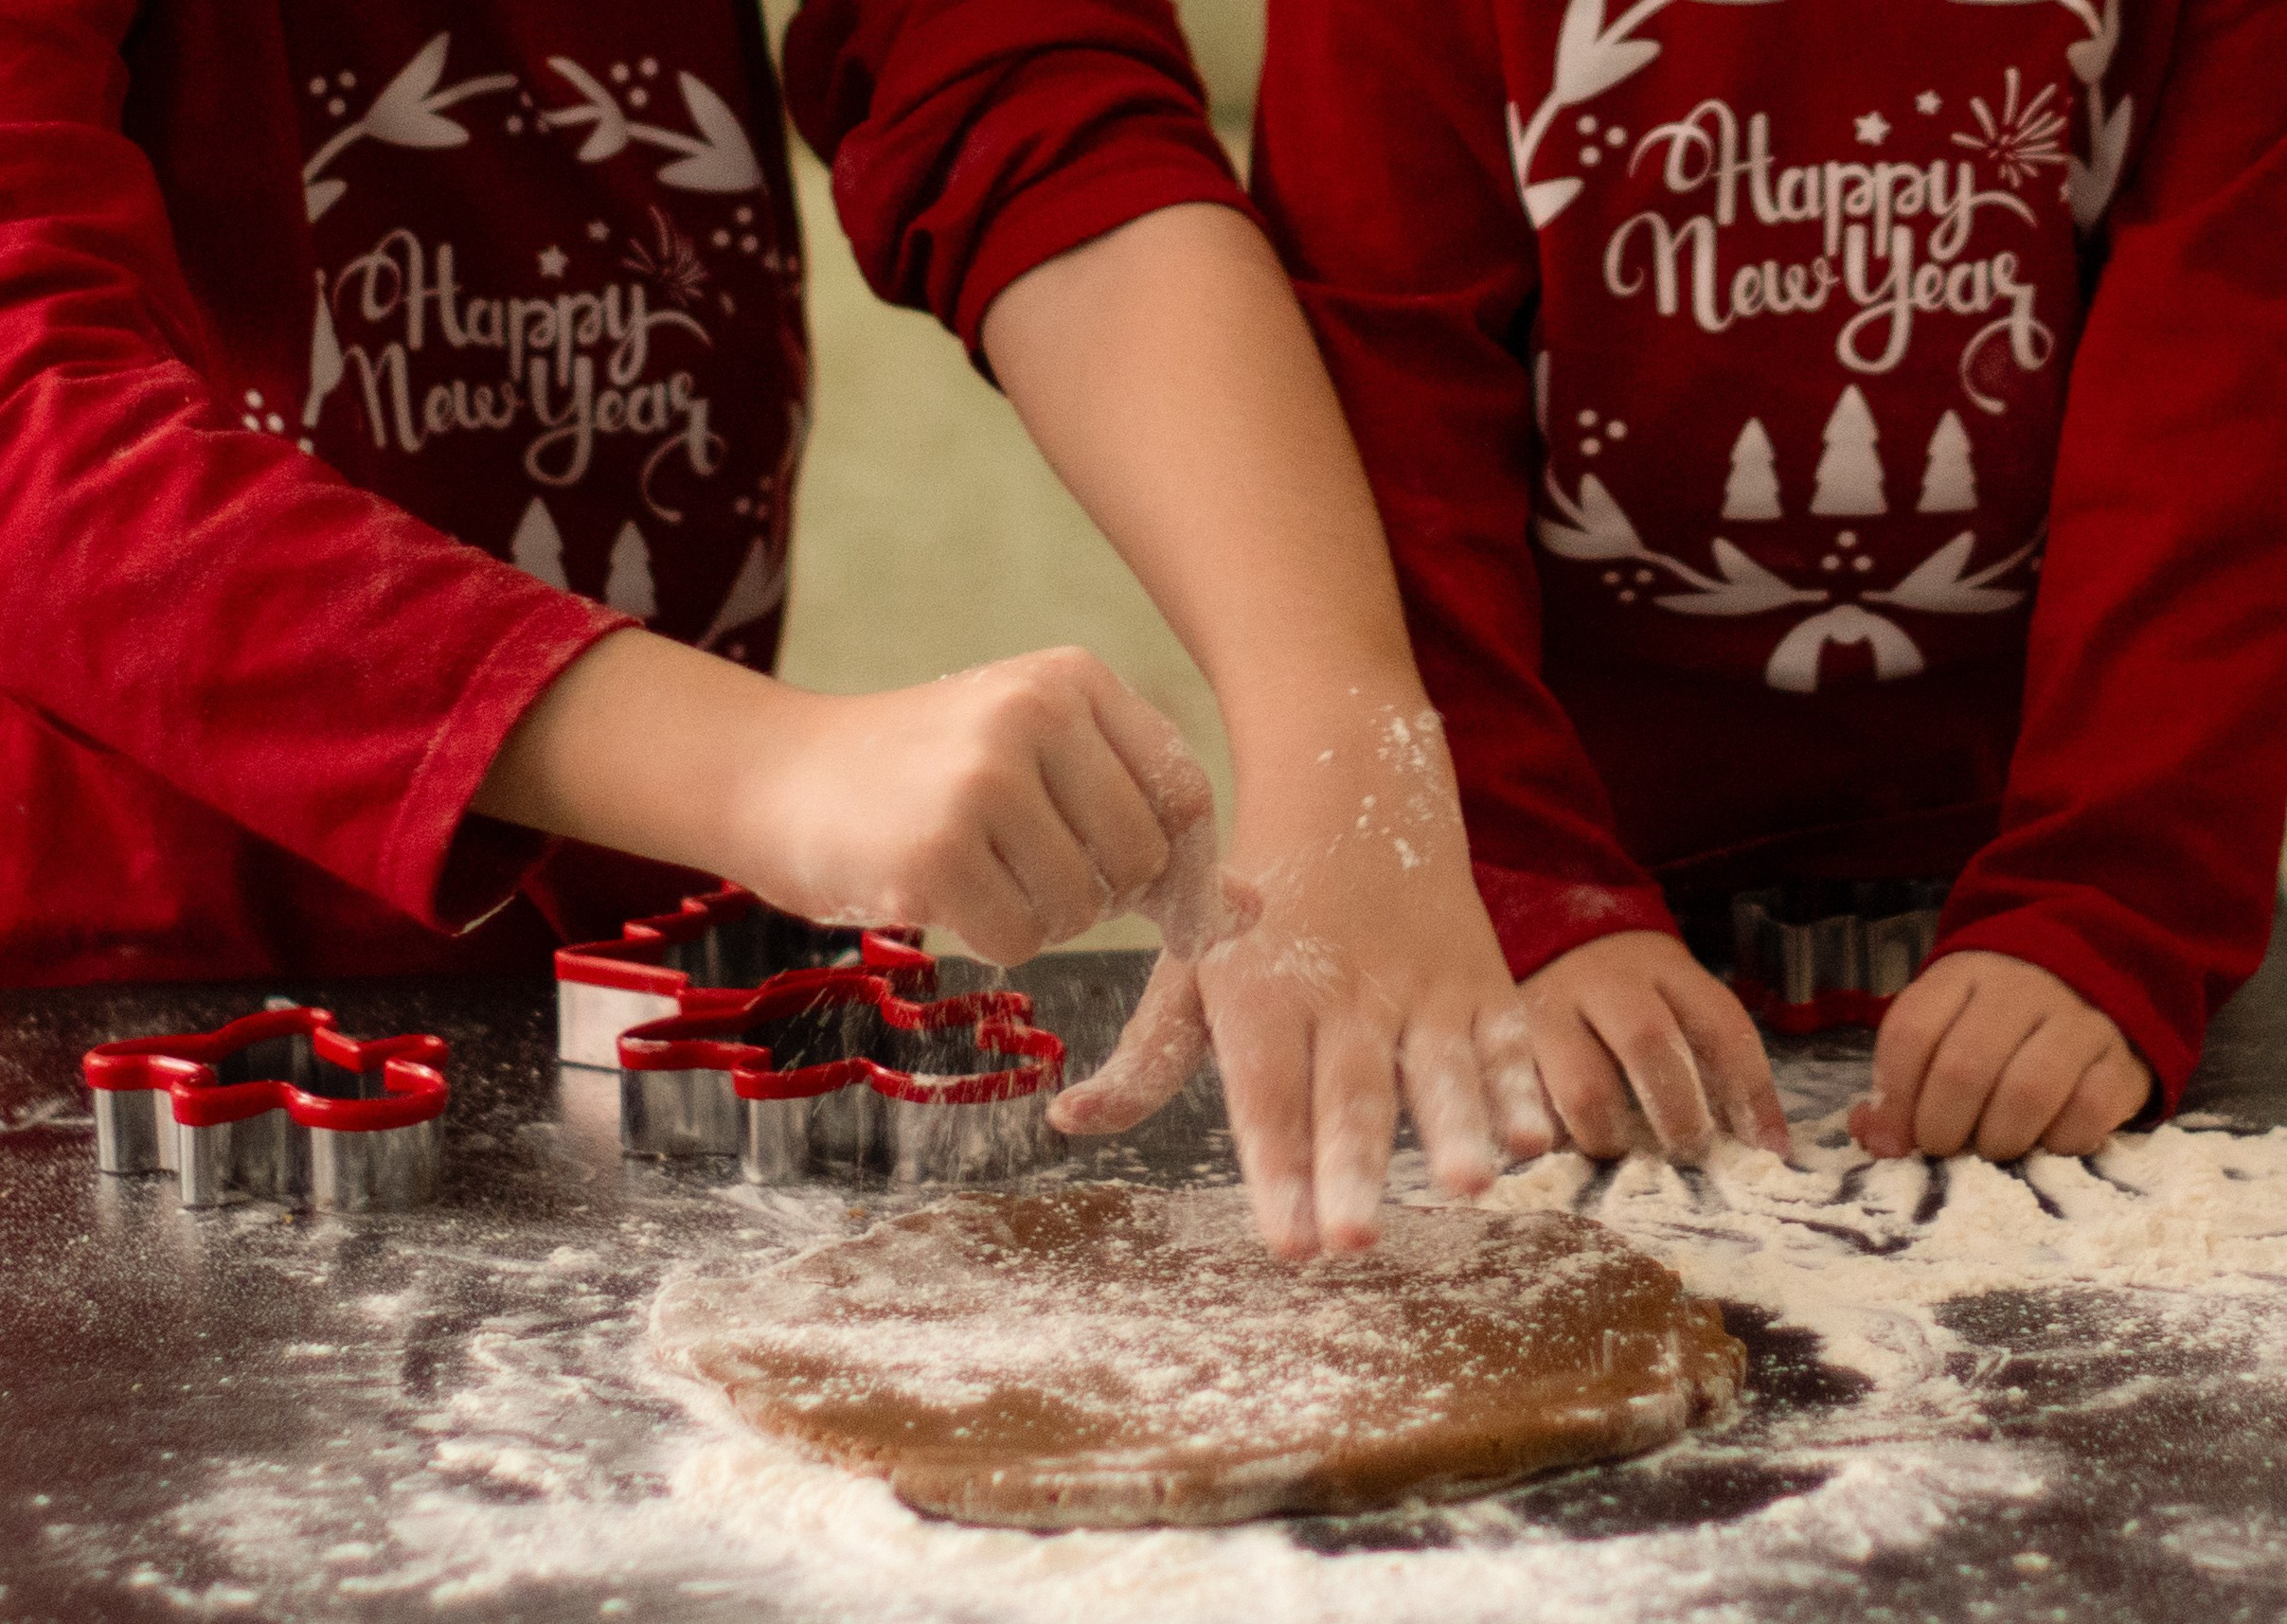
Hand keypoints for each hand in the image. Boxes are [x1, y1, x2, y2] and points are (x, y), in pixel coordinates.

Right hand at [741, 645, 1246, 965]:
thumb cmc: (924, 778)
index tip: (1150, 897)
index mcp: (1071, 679)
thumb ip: (1147, 825)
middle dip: (1100, 893)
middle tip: (1028, 870)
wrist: (775, 776)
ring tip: (977, 872)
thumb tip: (1254, 913)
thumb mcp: (1041, 767)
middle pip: (1141, 858)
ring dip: (1040, 919)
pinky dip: (990, 941)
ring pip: (1082, 907)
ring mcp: (981, 779)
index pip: (1184, 792)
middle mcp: (1032, 714)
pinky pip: (1019, 941)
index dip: (1182, 865)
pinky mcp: (934, 851)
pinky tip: (942, 894)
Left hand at [1053, 704, 1548, 1258]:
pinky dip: (1521, 1084)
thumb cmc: (1255, 911)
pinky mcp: (1478, 980)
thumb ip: (1144, 1058)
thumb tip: (1068, 1122)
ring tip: (1466, 1184)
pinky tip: (1531, 1138)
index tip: (1287, 1245)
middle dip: (1352, 1169)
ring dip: (1453, 1127)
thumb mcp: (1191, 967)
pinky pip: (1504, 1038)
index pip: (1268, 1101)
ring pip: (1437, 1067)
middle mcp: (1341, 996)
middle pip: (1350, 1096)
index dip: (1278, 1174)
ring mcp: (1417, 988)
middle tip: (1354, 1239)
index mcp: (1261, 997)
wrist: (1348, 792)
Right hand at [1519, 931, 1789, 1163]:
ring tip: (1618, 1150)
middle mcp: (1605, 984)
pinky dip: (1548, 1137)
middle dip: (1677, 1111)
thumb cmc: (1632, 987)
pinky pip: (1526, 1106)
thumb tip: (1765, 1145)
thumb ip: (1713, 1053)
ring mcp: (1549, 1012)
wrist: (1548, 934)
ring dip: (1609, 1134)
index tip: (1768, 1147)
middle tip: (1689, 1149)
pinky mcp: (1507, 1046)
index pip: (1720, 1025)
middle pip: (1649, 1043)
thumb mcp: (1678, 993)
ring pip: (1581, 1085)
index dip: (1751, 1091)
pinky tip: (1558, 1150)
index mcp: (1664, 969)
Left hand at [1850, 950, 2151, 1159]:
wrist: (2090, 991)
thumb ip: (1901, 1082)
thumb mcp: (1941, 1031)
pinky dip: (2057, 1143)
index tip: (1891, 1137)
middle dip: (1941, 1126)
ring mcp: (2077, 1022)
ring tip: (1989, 1150)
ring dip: (1997, 1139)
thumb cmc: (1994, 1026)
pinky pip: (2087, 1113)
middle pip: (1965, 1068)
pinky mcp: (2121, 1061)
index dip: (1893, 1096)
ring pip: (2027, 1092)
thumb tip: (1875, 1139)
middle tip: (1940, 1149)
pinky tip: (2043, 1144)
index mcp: (1961, 976)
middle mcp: (2019, 991)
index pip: (1911, 1032)